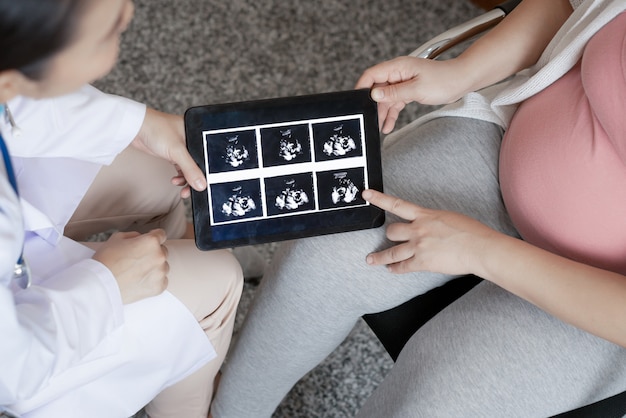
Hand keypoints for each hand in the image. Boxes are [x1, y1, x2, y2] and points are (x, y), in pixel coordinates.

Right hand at [93, 229, 168, 303]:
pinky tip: (140, 281)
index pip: (161, 234)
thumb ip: (134, 235)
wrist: (99, 285)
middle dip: (152, 253)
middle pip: (162, 251)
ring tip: (137, 272)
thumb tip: (142, 238)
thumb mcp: (116, 238)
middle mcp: (160, 256)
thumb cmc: (106, 261)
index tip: (148, 241)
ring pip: (163, 266)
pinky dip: (153, 281)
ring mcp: (160, 273)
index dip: (153, 236)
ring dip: (154, 267)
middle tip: (137, 259)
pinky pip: (162, 281)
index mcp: (151, 241)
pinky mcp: (159, 287)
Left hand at [132, 108, 206, 197]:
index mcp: (197, 134)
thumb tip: (201, 185)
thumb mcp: (177, 151)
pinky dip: (180, 176)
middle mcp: (192, 140)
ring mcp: (182, 148)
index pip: (208, 156)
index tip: (206, 184)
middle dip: (196, 178)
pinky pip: (181, 168)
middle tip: (195, 190)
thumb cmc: (156, 129)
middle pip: (200, 164)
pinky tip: (175, 180)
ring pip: (190, 168)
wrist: (134, 128)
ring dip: (186, 179)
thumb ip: (190, 169)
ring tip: (182, 188)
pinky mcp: (172, 153)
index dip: (209, 171)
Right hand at [355, 56, 466, 133]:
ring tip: (379, 126)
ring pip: (386, 97)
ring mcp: (403, 81)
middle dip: (373, 105)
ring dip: (383, 112)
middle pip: (377, 88)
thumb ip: (394, 92)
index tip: (356, 101)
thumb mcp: (416, 89)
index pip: (372, 74)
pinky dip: (392, 112)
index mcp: (398, 67)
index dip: (362, 87)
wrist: (462, 81)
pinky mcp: (409, 89)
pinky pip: (395, 101)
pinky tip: (388, 124)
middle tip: (369, 119)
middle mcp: (398, 73)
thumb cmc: (444, 80)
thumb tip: (374, 94)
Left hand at [362, 189, 497, 274]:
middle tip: (388, 238)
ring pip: (391, 252)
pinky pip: (403, 267)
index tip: (366, 195)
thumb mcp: (449, 217)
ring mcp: (418, 247)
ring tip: (371, 259)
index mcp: (425, 215)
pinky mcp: (422, 262)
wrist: (479, 248)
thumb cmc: (471, 232)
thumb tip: (428, 225)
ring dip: (380, 257)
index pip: (397, 204)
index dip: (379, 199)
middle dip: (390, 235)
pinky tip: (391, 270)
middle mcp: (418, 230)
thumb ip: (433, 220)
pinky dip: (395, 269)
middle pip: (392, 231)